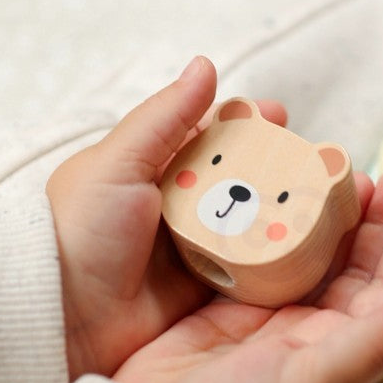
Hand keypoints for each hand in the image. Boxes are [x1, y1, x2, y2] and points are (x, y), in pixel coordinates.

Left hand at [46, 57, 286, 378]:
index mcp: (150, 168)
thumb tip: (203, 64)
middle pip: (235, 177)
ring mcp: (192, 247)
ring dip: (279, 208)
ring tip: (318, 198)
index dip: (244, 123)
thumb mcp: (117, 164)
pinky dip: (271, 254)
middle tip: (311, 159)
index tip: (280, 116)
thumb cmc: (79, 233)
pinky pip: (246, 266)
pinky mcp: (203, 288)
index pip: (206, 135)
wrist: (65, 318)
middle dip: (273, 166)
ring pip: (247, 219)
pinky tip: (302, 242)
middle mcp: (175, 205)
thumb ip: (164, 118)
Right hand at [113, 173, 382, 382]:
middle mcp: (310, 333)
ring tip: (335, 175)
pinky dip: (269, 227)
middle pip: (352, 266)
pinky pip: (257, 256)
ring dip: (325, 218)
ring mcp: (266, 319)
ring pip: (307, 255)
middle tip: (382, 177)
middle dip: (371, 222)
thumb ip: (375, 346)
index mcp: (341, 350)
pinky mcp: (223, 307)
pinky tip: (273, 197)